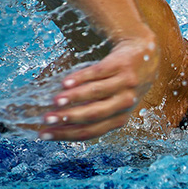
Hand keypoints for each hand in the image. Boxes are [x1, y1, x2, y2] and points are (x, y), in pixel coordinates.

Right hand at [38, 34, 158, 140]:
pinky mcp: (122, 65)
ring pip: (96, 93)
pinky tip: (66, 82)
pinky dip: (81, 78)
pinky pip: (99, 73)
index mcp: (119, 118)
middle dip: (68, 118)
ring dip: (74, 98)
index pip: (90, 131)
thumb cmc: (121, 83)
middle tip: (46, 119)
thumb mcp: (112, 102)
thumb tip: (52, 120)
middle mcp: (124, 103)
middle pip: (93, 115)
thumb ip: (89, 111)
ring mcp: (125, 84)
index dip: (66, 135)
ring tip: (55, 101)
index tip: (43, 134)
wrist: (144, 53)